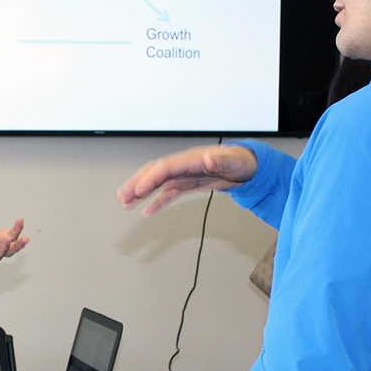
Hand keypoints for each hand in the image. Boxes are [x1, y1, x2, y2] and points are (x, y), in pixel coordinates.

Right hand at [116, 145, 256, 216]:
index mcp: (192, 158)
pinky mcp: (189, 183)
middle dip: (137, 184)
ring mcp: (185, 174)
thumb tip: (209, 159)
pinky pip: (168, 192)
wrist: (249, 165)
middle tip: (121, 197)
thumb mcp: (236, 162)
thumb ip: (222, 161)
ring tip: (125, 203)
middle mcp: (185, 165)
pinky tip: (147, 212)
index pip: (165, 168)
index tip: (138, 192)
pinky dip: (157, 201)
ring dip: (141, 193)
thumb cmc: (243, 162)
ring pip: (157, 183)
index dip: (150, 179)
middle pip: (155, 173)